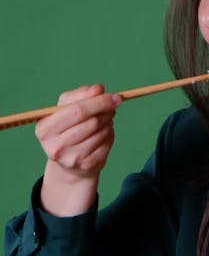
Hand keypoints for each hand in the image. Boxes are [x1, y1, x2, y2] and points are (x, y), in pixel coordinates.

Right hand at [36, 84, 121, 215]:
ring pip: (102, 132)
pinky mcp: (88, 166)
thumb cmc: (66, 126)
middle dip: (106, 111)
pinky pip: (107, 143)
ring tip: (104, 120)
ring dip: (108, 122)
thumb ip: (81, 94)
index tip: (115, 97)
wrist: (68, 160)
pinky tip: (103, 133)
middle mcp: (56, 146)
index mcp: (45, 128)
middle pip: (92, 122)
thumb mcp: (66, 107)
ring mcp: (72, 158)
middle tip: (113, 106)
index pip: (78, 110)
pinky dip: (109, 134)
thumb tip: (98, 89)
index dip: (99, 102)